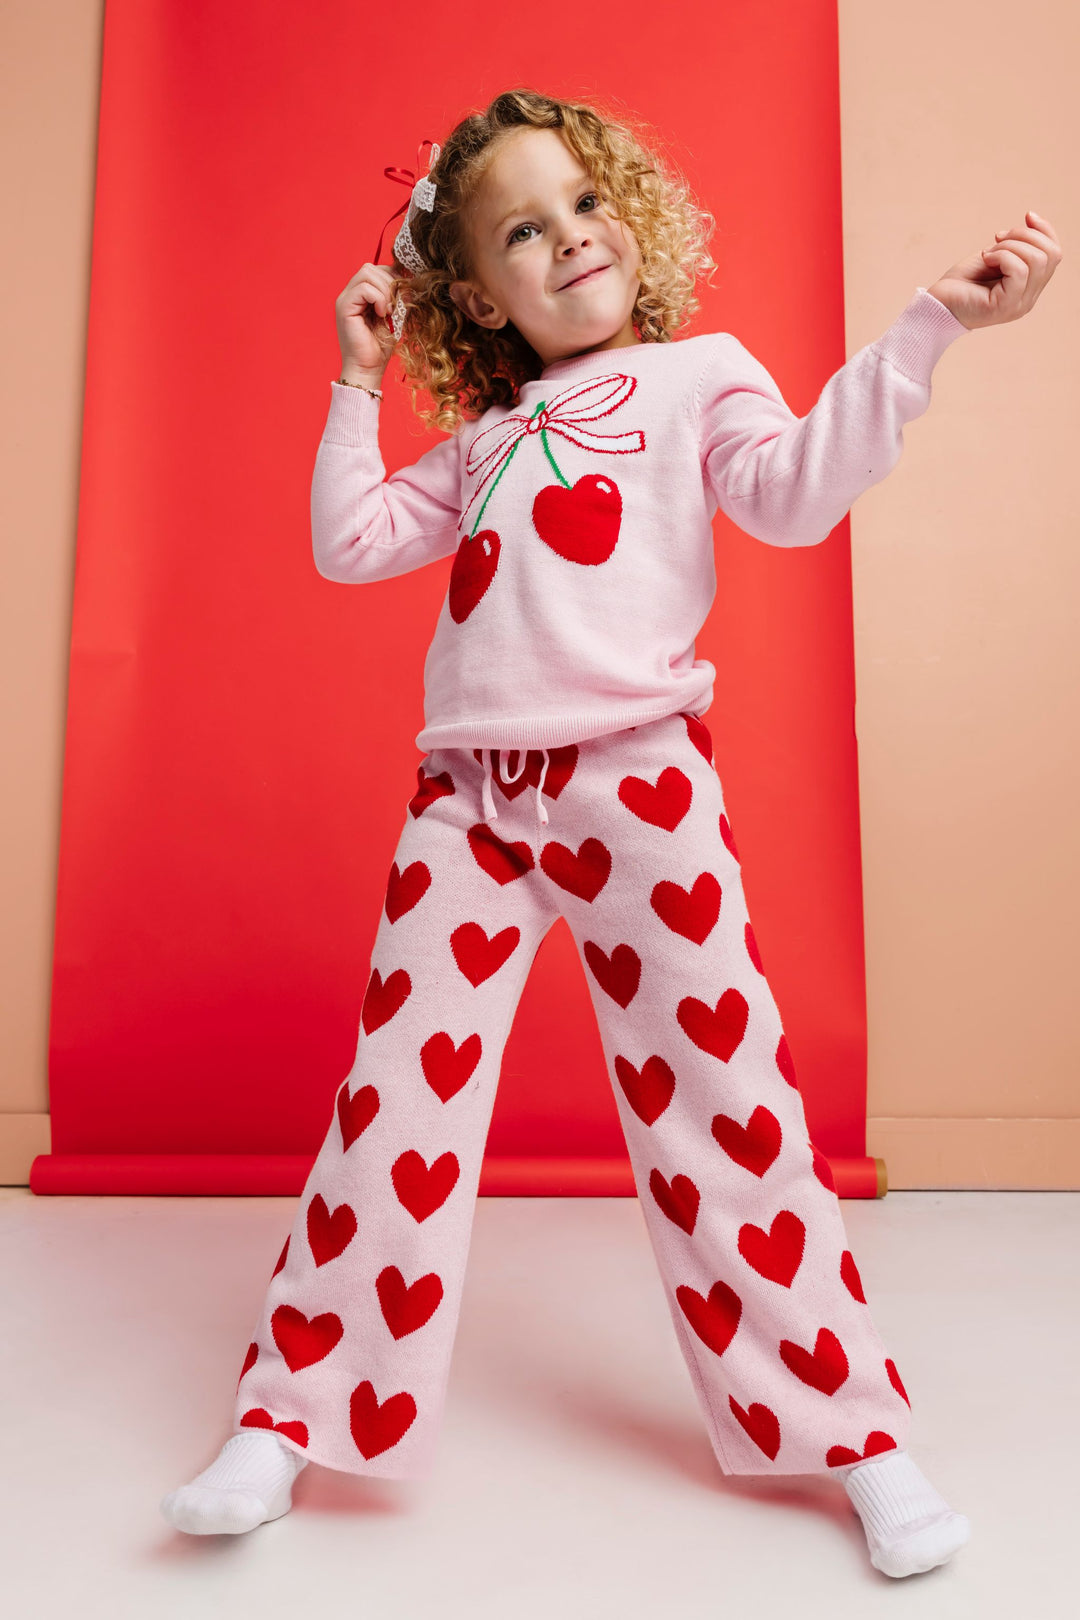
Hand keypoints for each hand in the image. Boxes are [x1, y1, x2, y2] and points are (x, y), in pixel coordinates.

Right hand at [335, 262, 402, 376]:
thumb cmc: (380, 347)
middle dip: (390, 283)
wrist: (369, 368)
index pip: (376, 269)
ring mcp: (345, 299)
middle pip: (370, 267)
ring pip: (367, 272)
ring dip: (385, 290)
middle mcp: (350, 293)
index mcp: (360, 294)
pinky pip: (364, 288)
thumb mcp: (395, 315)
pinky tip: (382, 314)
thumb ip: (398, 297)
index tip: (403, 297)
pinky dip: (379, 299)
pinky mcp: (344, 307)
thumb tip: (410, 279)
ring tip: (390, 311)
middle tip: (396, 306)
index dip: (393, 277)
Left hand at [926, 211, 1061, 330]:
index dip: (1045, 230)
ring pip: (1036, 260)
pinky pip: (1019, 269)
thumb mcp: (994, 256)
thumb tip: (1032, 219)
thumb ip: (1016, 245)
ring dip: (1011, 245)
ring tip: (989, 252)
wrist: (935, 306)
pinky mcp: (1006, 306)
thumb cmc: (961, 283)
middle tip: (998, 238)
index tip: (1026, 216)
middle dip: (1025, 235)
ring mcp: (1020, 304)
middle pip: (1051, 254)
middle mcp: (1029, 298)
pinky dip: (1002, 255)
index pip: (1054, 254)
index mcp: (1029, 287)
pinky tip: (986, 258)